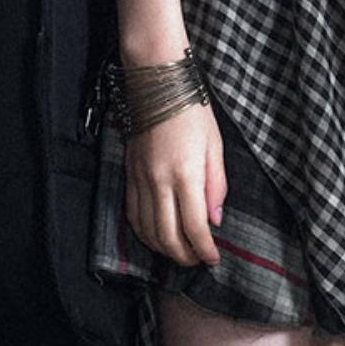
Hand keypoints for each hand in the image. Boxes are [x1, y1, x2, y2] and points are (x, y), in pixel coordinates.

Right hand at [124, 99, 227, 268]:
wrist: (157, 85)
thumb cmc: (192, 111)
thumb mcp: (215, 146)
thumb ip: (216, 185)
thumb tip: (215, 219)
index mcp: (185, 174)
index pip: (194, 227)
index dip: (204, 250)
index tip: (213, 259)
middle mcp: (159, 181)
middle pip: (167, 236)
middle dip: (183, 256)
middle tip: (197, 260)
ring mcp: (140, 179)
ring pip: (146, 230)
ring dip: (163, 249)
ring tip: (179, 252)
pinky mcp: (129, 174)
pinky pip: (132, 214)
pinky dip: (144, 232)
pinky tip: (157, 236)